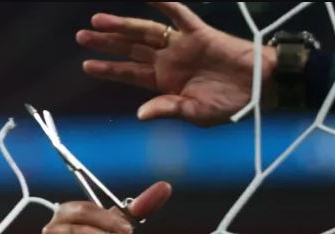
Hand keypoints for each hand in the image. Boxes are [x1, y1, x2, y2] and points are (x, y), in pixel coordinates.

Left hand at [78, 2, 276, 125]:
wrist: (261, 88)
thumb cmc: (230, 105)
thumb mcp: (194, 113)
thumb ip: (167, 109)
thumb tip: (140, 113)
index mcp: (163, 82)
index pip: (129, 74)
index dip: (108, 69)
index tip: (86, 66)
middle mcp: (168, 61)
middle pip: (130, 49)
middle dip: (106, 43)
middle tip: (81, 37)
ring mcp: (181, 46)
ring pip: (145, 32)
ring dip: (122, 25)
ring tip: (98, 21)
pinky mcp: (199, 33)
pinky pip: (179, 15)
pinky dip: (163, 4)